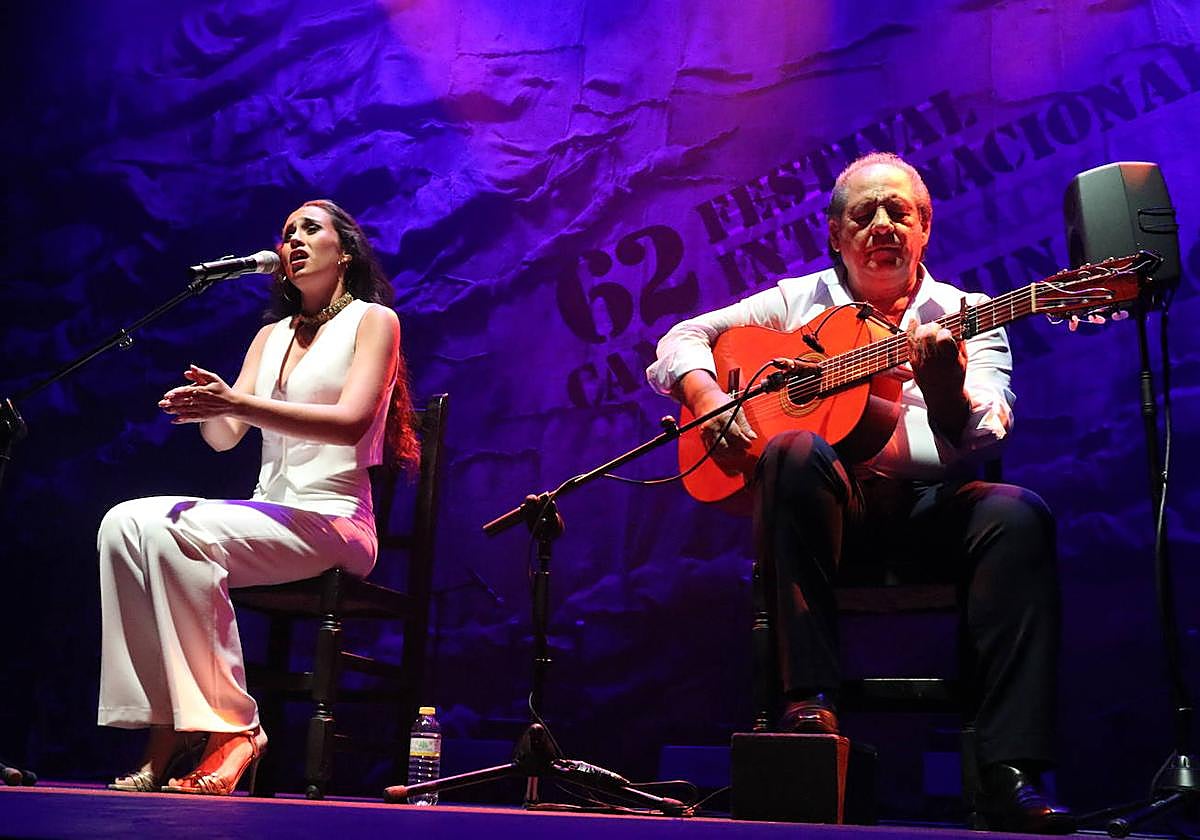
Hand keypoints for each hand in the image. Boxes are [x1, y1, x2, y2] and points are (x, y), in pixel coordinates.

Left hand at [159, 365, 238, 423]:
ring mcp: (202, 409)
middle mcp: (202, 400)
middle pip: (184, 401)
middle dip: (171, 403)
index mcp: (203, 390)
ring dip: (174, 410)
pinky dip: (182, 420)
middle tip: (161, 403)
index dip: (176, 393)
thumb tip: (190, 368)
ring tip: (165, 410)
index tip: (167, 395)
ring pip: (186, 410)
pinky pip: (191, 419)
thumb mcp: (214, 378)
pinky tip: (174, 420)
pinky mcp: (204, 417)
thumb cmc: (222, 389)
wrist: (233, 404)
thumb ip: (201, 373)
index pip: (187, 391)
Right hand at [692, 388, 755, 467]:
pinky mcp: (703, 437)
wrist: (703, 399)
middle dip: (736, 451)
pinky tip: (728, 454)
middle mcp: (712, 426)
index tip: (749, 444)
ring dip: (729, 455)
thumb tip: (753, 437)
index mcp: (722, 417)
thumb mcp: (737, 409)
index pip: (735, 435)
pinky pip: (712, 451)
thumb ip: (744, 425)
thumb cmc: (720, 402)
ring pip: (718, 451)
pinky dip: (721, 455)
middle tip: (745, 452)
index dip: (743, 442)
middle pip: (725, 445)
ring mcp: (706, 433)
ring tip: (738, 454)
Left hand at [906, 321, 968, 440]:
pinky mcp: (912, 361)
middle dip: (933, 326)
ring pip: (917, 336)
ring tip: (929, 329)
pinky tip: (913, 320)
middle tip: (937, 328)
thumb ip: (961, 341)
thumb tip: (959, 323)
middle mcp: (933, 361)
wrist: (942, 396)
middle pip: (927, 334)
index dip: (945, 332)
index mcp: (950, 360)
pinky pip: (909, 342)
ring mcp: (921, 361)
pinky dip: (911, 329)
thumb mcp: (964, 360)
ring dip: (923, 328)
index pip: (943, 338)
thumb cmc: (955, 376)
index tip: (947, 333)